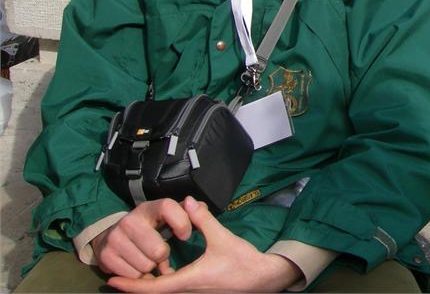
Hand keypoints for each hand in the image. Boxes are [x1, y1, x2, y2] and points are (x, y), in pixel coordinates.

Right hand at [90, 199, 192, 278]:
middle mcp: (130, 220)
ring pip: (146, 266)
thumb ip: (187, 212)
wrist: (112, 237)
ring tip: (148, 258)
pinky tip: (136, 265)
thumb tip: (200, 206)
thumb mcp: (167, 216)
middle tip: (161, 253)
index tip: (186, 235)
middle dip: (163, 255)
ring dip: (151, 267)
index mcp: (149, 207)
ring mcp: (115, 237)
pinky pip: (132, 276)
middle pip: (158, 250)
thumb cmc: (149, 227)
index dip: (181, 222)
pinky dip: (137, 275)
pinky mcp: (106, 255)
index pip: (168, 207)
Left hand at [108, 197, 301, 292]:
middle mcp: (186, 291)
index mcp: (188, 280)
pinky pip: (173, 288)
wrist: (262, 278)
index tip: (111, 280)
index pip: (152, 287)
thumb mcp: (222, 239)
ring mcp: (192, 292)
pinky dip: (161, 282)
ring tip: (132, 271)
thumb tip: (188, 202)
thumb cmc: (243, 262)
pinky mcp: (198, 289)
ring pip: (163, 291)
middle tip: (114, 274)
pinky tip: (160, 270)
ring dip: (147, 283)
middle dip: (133, 284)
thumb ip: (204, 220)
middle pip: (153, 292)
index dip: (130, 284)